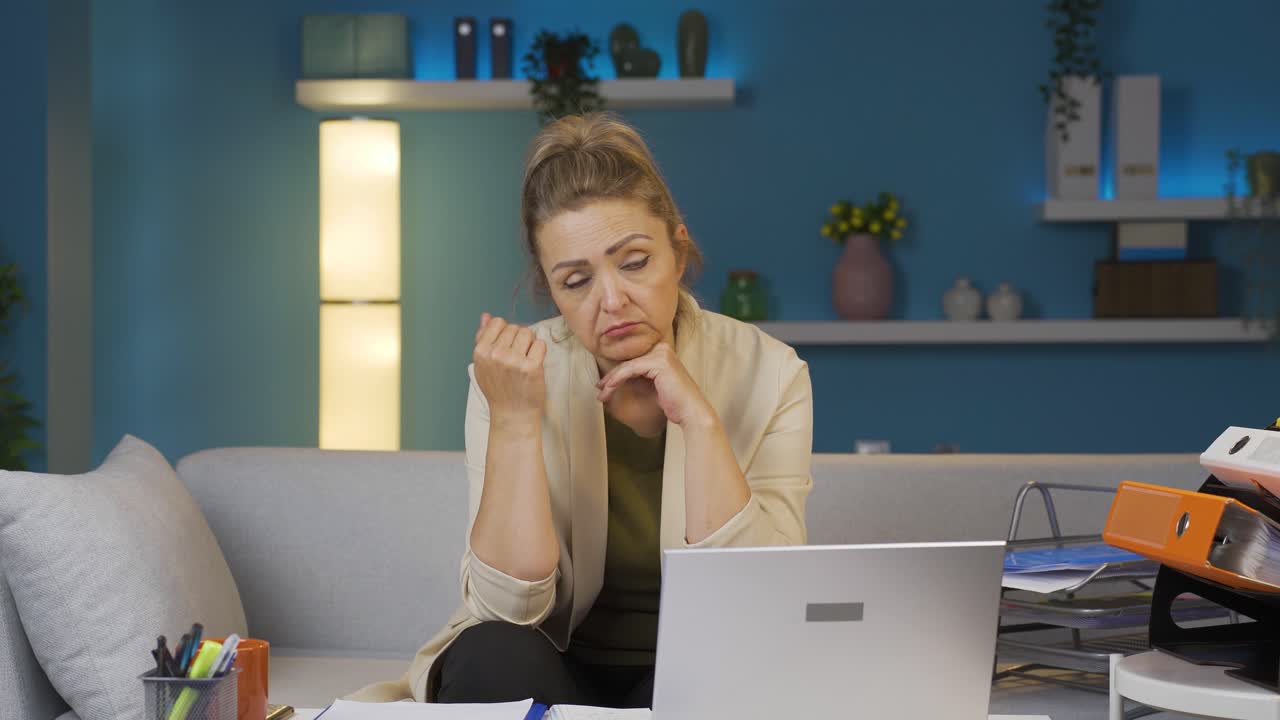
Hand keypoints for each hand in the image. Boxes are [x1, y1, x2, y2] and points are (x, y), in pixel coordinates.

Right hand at [473, 313, 547, 422]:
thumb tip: (486, 316)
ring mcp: (514, 361)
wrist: (512, 415)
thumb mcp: (483, 365)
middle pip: (515, 327)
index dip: (505, 332)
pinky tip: (533, 364)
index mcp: (481, 352)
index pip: (498, 323)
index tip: (507, 346)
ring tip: (525, 360)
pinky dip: (540, 352)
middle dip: (518, 339)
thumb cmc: (498, 390)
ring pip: (528, 333)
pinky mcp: (532, 367)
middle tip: (516, 358)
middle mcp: (496, 354)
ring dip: (530, 344)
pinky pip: (540, 344)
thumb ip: (482, 338)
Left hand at [596, 342, 711, 427]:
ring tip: (601, 394)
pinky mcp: (658, 362)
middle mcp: (663, 348)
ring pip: (626, 366)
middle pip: (629, 362)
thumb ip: (640, 377)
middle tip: (599, 389)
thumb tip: (617, 376)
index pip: (634, 361)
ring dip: (610, 381)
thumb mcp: (653, 385)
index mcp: (663, 351)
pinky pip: (629, 370)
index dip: (617, 373)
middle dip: (611, 376)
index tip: (604, 385)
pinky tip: (608, 390)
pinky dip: (616, 381)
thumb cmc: (674, 403)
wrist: (691, 412)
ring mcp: (661, 354)